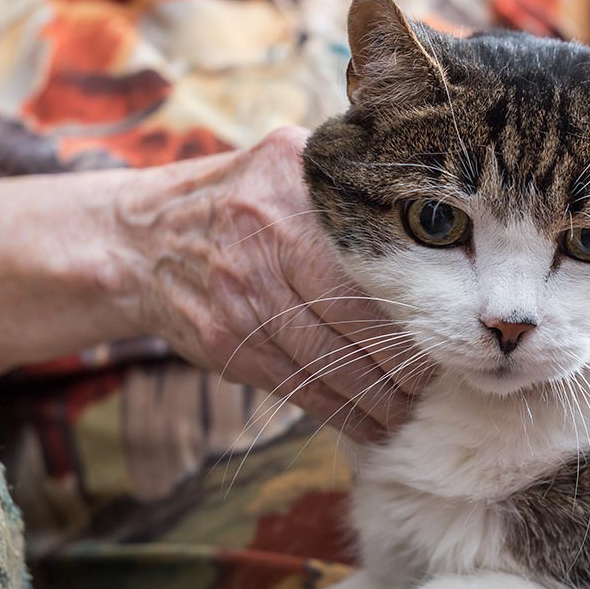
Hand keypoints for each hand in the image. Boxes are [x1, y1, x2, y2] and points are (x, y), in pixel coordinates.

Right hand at [120, 127, 427, 441]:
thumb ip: (349, 183)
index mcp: (292, 180)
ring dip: (373, 397)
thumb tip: (443, 218)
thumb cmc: (241, 201)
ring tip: (408, 412)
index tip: (448, 331)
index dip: (412, 302)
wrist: (140, 239)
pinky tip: (369, 424)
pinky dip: (336, 412)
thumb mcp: (287, 163)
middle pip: (351, 313)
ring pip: (324, 359)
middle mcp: (264, 232)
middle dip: (400, 360)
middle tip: (436, 383)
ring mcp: (239, 291)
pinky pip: (293, 385)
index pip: (368, 253)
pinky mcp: (223, 341)